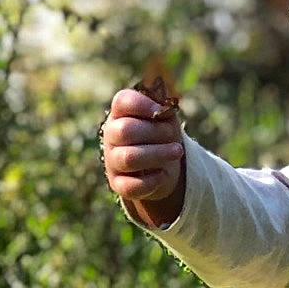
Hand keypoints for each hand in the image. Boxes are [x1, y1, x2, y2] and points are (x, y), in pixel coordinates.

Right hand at [101, 86, 185, 224]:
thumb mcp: (165, 118)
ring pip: (129, 158)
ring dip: (158, 155)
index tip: (161, 112)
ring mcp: (112, 160)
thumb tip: (165, 107)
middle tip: (174, 137)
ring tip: (177, 152)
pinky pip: (131, 185)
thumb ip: (164, 108)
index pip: (122, 101)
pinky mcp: (118, 183)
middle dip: (155, 133)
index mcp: (120, 113)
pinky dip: (151, 181)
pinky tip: (163, 175)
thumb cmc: (160, 136)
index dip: (142, 105)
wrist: (160, 167)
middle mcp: (111, 135)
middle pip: (126, 130)